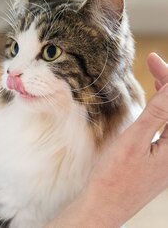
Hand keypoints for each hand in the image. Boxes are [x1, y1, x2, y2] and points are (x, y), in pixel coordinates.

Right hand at [47, 53, 167, 227]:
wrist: (104, 205)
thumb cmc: (115, 177)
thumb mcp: (135, 141)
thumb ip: (158, 112)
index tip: (153, 60)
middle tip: (153, 64)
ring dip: (167, 96)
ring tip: (157, 76)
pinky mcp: (162, 159)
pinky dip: (163, 111)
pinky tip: (154, 103)